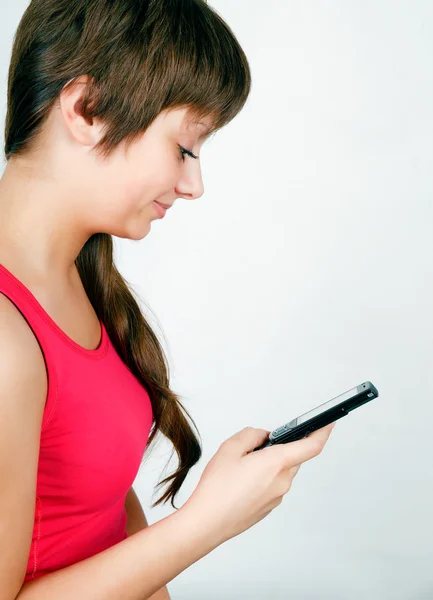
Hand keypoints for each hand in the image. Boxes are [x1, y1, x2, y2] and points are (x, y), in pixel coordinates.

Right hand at [182, 423, 334, 545]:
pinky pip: (274, 484)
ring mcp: (278, 496)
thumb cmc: (217, 489)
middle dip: (280, 447)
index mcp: (276, 463)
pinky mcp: (270, 507)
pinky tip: (242, 481)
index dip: (323, 431)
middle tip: (257, 445)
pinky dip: (264, 477)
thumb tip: (263, 437)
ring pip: (282, 471)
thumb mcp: (230, 448)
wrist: (208, 522)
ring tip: (242, 466)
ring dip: (269, 463)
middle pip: (293, 456)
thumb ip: (251, 435)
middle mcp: (282, 481)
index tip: (328, 422)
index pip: (311, 445)